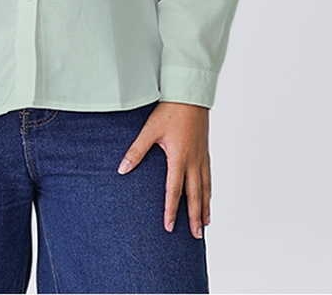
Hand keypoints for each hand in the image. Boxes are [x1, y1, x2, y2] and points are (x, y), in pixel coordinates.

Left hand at [117, 101, 210, 235]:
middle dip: (194, 217)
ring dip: (205, 207)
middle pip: (195, 195)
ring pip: (205, 188)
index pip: (174, 191)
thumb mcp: (149, 130)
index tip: (170, 227)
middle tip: (196, 237)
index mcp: (178, 158)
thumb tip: (122, 169)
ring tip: (205, 224)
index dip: (171, 211)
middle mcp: (193, 161)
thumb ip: (136, 151)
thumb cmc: (170, 111)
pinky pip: (209, 177)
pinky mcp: (205, 151)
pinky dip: (210, 191)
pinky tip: (208, 196)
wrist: (190, 95)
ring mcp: (201, 157)